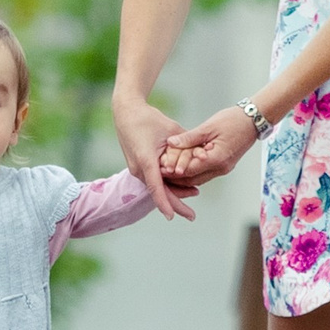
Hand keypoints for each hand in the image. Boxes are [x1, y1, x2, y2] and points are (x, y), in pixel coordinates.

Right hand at [113, 94, 199, 220]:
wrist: (126, 112)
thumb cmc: (149, 119)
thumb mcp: (171, 129)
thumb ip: (187, 145)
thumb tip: (203, 155)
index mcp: (146, 161)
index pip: (156, 188)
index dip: (165, 203)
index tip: (171, 217)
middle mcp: (139, 169)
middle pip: (159, 193)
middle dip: (175, 206)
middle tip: (192, 217)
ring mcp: (137, 169)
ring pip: (157, 187)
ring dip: (174, 194)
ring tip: (194, 196)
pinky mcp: (138, 167)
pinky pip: (154, 180)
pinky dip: (168, 185)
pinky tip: (182, 186)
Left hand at [161, 106, 259, 183]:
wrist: (254, 120)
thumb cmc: (232, 120)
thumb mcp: (208, 127)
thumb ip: (189, 138)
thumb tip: (171, 143)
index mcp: (217, 159)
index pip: (190, 170)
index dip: (173, 170)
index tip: (159, 167)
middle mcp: (221, 168)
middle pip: (193, 179)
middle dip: (176, 178)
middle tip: (159, 172)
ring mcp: (224, 168)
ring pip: (198, 179)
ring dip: (184, 176)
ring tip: (168, 169)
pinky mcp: (224, 165)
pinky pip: (205, 173)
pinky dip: (193, 171)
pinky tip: (182, 165)